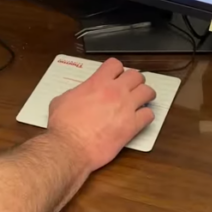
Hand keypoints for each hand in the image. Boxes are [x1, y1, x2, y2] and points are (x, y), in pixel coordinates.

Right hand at [46, 58, 155, 173]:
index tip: (115, 76)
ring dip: (144, 95)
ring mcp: (126, 107)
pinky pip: (149, 115)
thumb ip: (75, 92)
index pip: (115, 64)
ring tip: (140, 101)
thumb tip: (78, 94)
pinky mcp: (132, 126)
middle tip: (130, 89)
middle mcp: (115, 91)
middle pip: (136, 76)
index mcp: (97, 82)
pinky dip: (146, 116)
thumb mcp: (61, 100)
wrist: (69, 147)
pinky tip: (139, 119)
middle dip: (134, 81)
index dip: (116, 70)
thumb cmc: (63, 126)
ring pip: (148, 92)